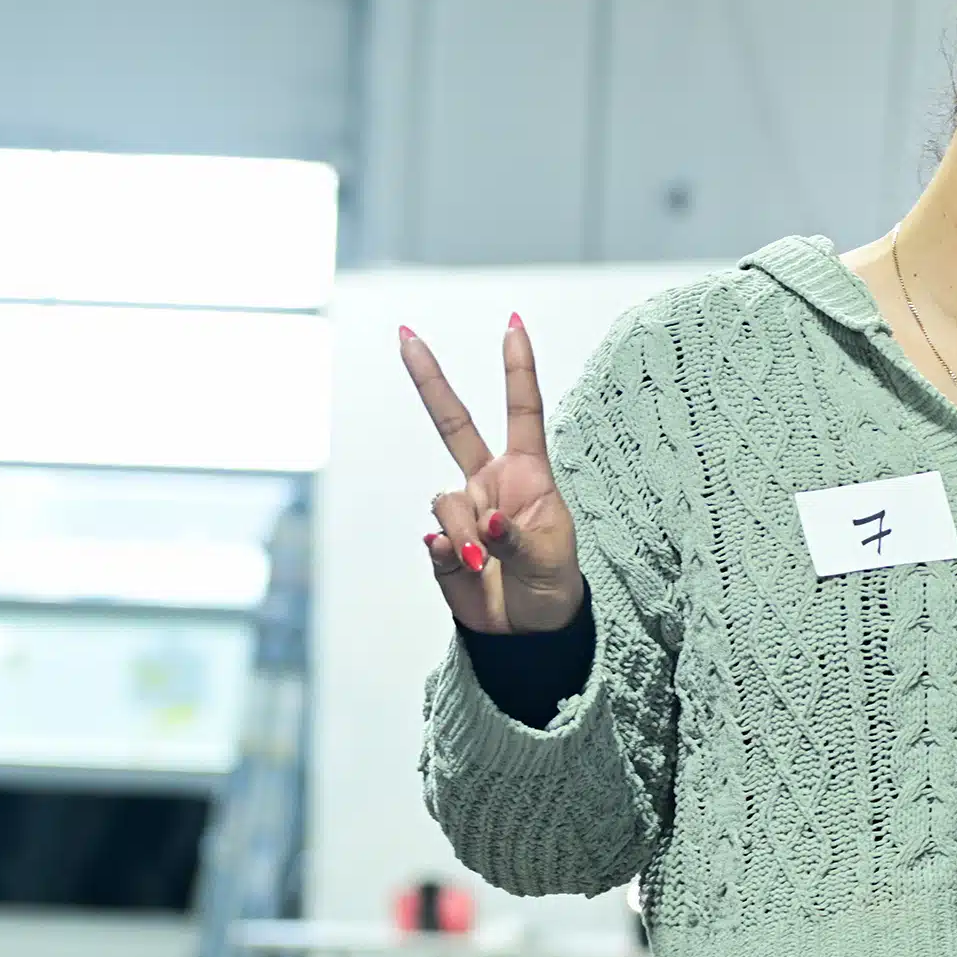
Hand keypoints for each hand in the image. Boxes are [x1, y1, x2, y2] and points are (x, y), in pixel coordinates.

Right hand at [400, 316, 585, 634]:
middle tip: (404, 335)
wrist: (527, 631)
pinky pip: (434, 535)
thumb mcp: (549, 558)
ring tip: (483, 565)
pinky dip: (447, 552)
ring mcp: (464, 511)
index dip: (517, 369)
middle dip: (428, 380)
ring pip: (446, 502)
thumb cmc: (552, 584)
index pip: (522, 412)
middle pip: (453, 424)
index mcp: (527, 475)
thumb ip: (515, 535)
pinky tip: (462, 567)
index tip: (512, 325)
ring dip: (464, 534)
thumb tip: (485, 518)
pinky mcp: (442, 542)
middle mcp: (489, 482)